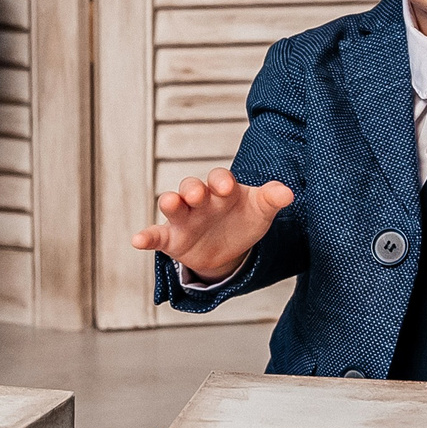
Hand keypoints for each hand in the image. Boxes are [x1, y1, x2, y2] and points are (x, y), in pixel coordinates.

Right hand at [132, 167, 294, 283]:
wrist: (230, 249)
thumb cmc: (244, 221)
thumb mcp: (260, 211)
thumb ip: (271, 199)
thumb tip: (288, 193)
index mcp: (223, 190)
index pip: (220, 178)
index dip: (221, 181)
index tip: (225, 187)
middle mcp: (200, 200)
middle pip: (191, 187)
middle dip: (193, 189)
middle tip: (197, 194)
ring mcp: (184, 218)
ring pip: (172, 205)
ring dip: (170, 202)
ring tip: (170, 203)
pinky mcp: (172, 238)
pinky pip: (156, 235)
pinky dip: (146, 237)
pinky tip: (137, 241)